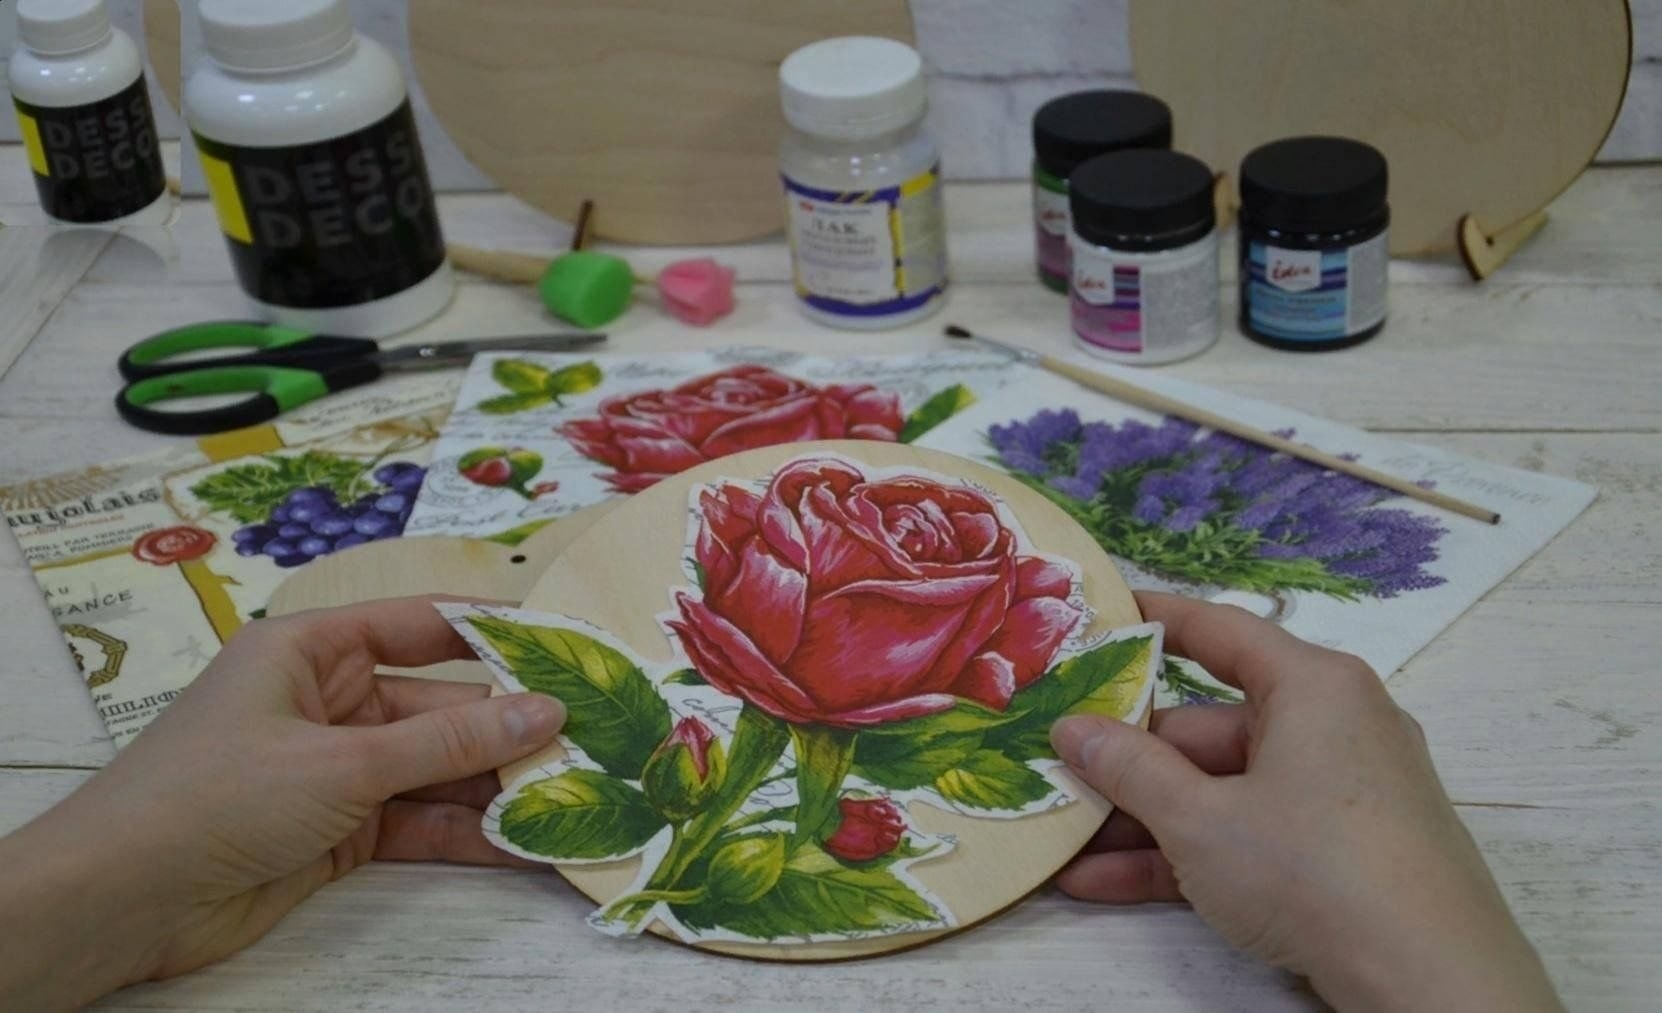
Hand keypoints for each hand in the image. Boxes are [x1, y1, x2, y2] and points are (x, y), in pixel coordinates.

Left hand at [0, 597, 563, 1009]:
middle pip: (437, 706)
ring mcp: (334, 770)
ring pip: (434, 770)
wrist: (122, 900)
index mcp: (311, 649)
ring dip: (494, 787)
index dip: (493, 632)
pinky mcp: (336, 833)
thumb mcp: (343, 761)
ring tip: (576, 797)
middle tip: (591, 741)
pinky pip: (416, 822)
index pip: (420, 625)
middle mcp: (327, 702)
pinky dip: (465, 834)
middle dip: (507, 728)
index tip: (567, 643)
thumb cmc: (217, 795)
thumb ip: (449, 741)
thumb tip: (545, 711)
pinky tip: (525, 843)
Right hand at [1051, 593, 1561, 1012]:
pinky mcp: (1347, 853)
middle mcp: (1336, 725)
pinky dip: (1191, 855)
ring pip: (1226, 791)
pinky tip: (1108, 885)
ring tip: (1067, 847)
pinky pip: (1254, 834)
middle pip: (1212, 728)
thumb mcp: (1200, 821)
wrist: (1430, 981)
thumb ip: (1129, 770)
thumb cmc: (1311, 869)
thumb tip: (1071, 729)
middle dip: (1131, 765)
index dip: (1156, 622)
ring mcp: (1344, 794)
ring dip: (1146, 822)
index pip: (1222, 632)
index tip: (1102, 615)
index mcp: (1313, 686)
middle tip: (1058, 778)